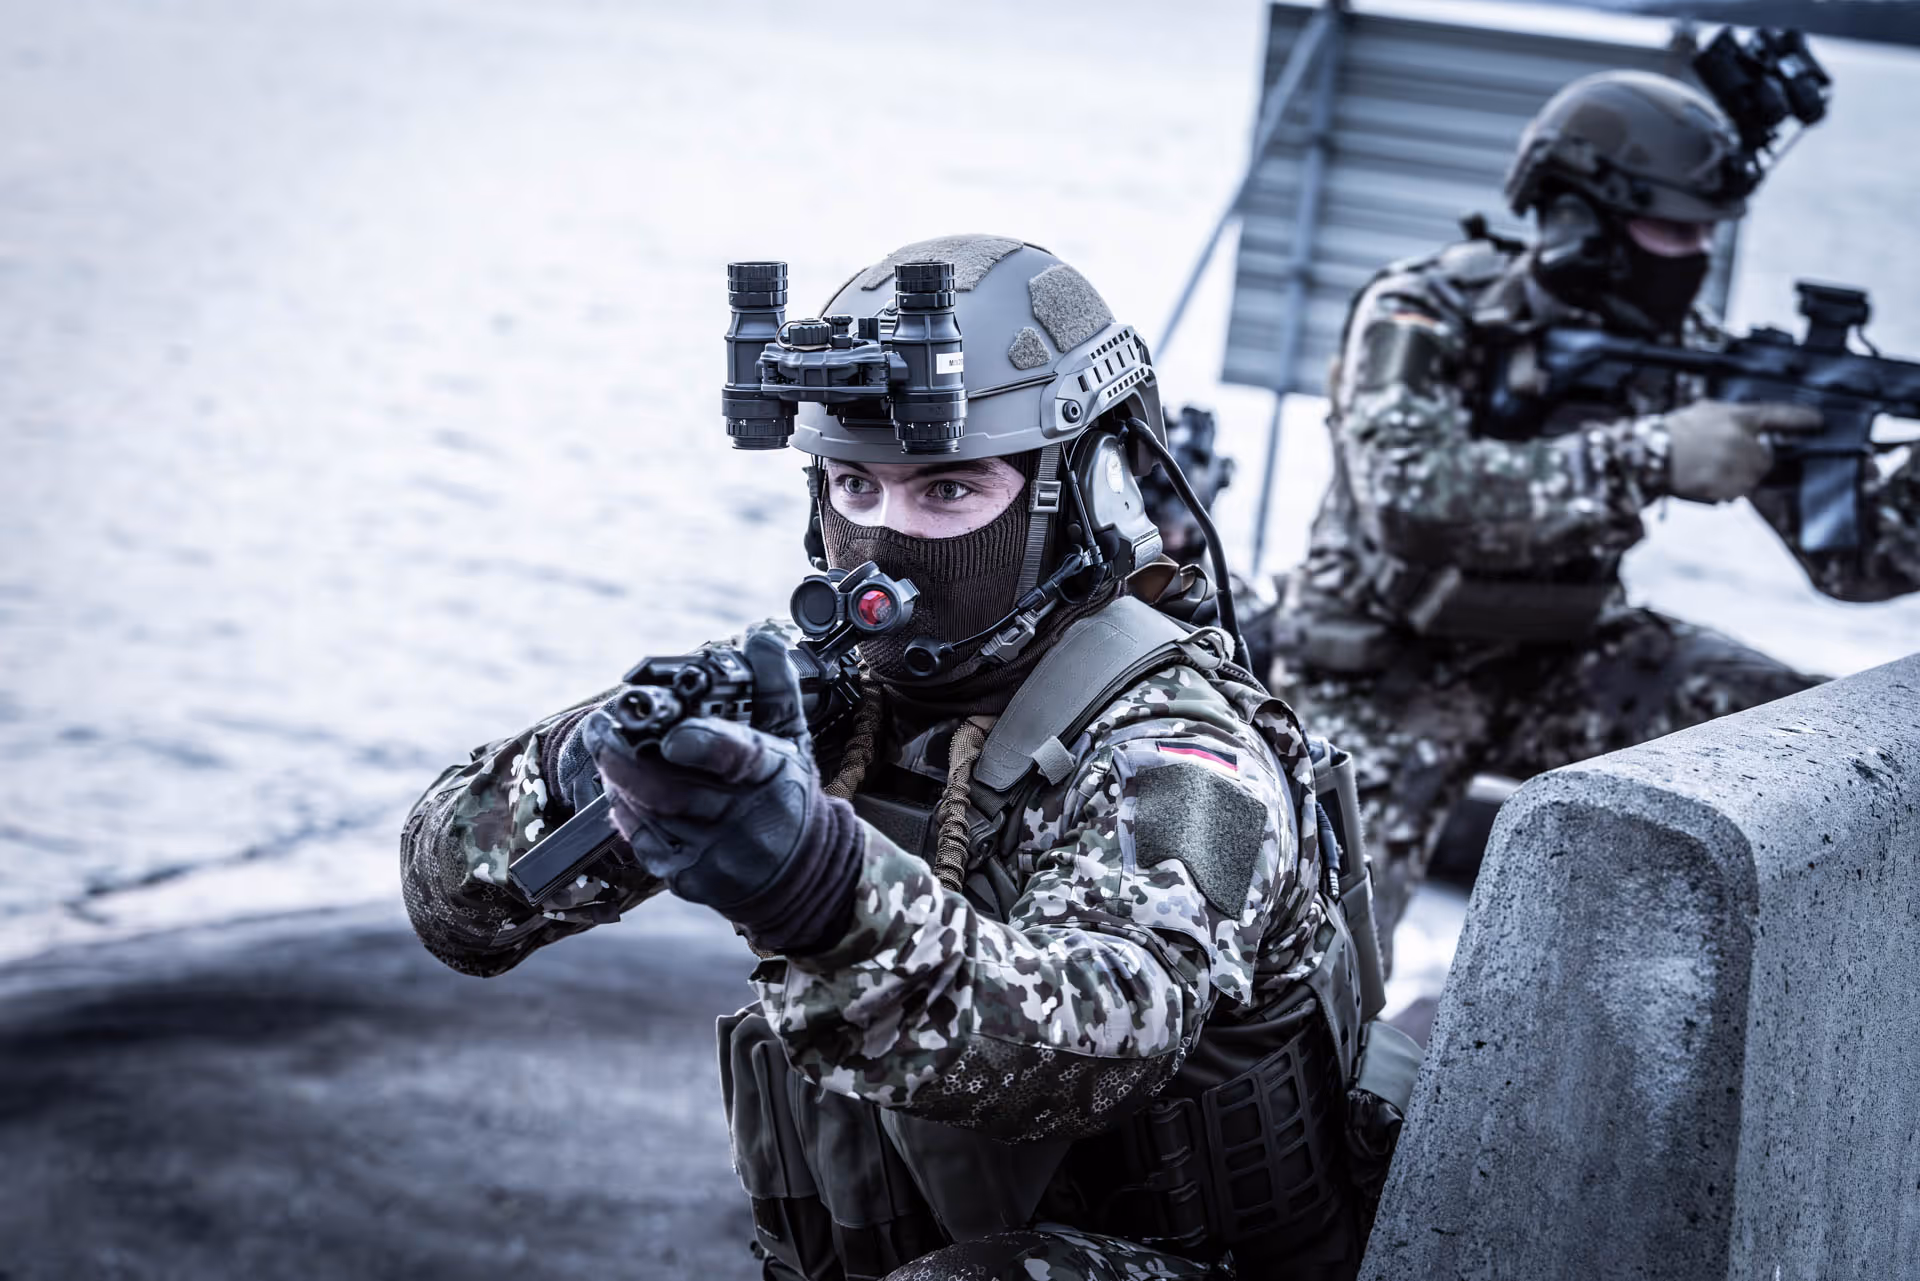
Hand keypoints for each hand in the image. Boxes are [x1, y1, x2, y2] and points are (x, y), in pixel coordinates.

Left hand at [583, 628, 860, 952]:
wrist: (803, 871)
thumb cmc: (788, 793)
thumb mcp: (792, 737)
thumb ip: (773, 684)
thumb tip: (759, 636)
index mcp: (772, 774)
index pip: (737, 757)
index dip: (702, 744)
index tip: (670, 735)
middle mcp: (747, 820)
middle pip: (673, 792)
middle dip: (627, 759)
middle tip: (601, 728)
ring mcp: (719, 855)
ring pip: (652, 817)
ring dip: (619, 782)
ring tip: (605, 751)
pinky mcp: (694, 881)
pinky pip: (647, 846)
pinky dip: (627, 815)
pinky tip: (620, 794)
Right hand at [1664, 399, 1822, 502]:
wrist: (1645, 453)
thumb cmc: (1670, 432)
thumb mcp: (1704, 411)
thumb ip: (1732, 419)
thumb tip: (1752, 432)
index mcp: (1736, 417)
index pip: (1778, 415)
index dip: (1801, 419)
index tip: (1819, 422)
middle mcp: (1740, 439)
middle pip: (1764, 459)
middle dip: (1749, 463)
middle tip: (1723, 461)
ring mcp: (1732, 464)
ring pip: (1749, 479)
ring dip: (1734, 480)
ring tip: (1707, 472)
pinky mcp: (1721, 485)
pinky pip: (1733, 494)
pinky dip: (1721, 492)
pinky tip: (1702, 482)